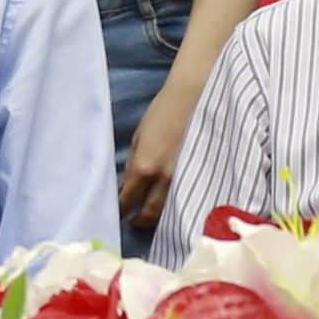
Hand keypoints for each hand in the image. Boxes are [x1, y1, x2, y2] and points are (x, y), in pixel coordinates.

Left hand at [120, 86, 199, 232]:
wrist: (195, 98)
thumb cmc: (162, 112)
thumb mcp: (139, 137)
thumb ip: (132, 163)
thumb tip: (126, 185)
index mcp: (145, 168)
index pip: (128, 200)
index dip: (121, 210)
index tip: (117, 213)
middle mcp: (164, 180)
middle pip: (149, 213)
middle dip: (138, 220)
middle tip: (132, 220)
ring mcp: (185, 180)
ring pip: (169, 211)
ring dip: (157, 216)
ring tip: (150, 215)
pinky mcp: (200, 178)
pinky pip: (185, 199)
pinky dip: (175, 206)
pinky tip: (170, 204)